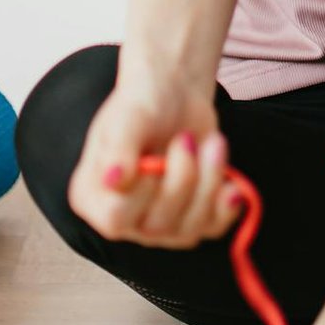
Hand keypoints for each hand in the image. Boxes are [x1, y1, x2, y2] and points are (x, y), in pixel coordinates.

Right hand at [66, 74, 242, 250]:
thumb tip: (115, 180)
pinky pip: (212, 228)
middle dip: (183, 179)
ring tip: (212, 144)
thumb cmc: (143, 103)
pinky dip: (225, 208)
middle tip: (186, 138)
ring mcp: (158, 224)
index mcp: (93, 197)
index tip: (153, 157)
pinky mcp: (191, 218)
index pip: (116, 219)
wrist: (174, 94)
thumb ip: (119, 148)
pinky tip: (232, 185)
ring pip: (189, 230)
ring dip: (208, 184)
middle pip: (158, 227)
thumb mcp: (127, 117)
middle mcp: (124, 218)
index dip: (144, 191)